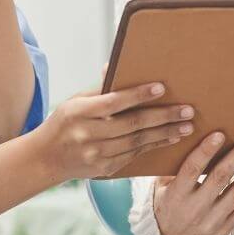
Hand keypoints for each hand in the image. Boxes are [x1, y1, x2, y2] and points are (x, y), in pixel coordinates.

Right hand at [40, 81, 195, 181]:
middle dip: (163, 117)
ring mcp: (97, 155)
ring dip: (165, 134)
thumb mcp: (75, 101)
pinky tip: (170, 139)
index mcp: (80, 113)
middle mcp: (88, 135)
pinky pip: (135, 156)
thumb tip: (114, 65)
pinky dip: (154, 146)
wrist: (46, 158)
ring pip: (138, 142)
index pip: (114, 102)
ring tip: (187, 126)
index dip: (138, 95)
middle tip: (187, 111)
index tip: (161, 88)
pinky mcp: (105, 169)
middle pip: (132, 125)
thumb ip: (99, 89)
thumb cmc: (64, 122)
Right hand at [153, 132, 233, 234]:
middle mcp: (195, 208)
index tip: (219, 134)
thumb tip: (192, 135)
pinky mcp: (226, 228)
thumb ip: (174, 167)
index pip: (191, 170)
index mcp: (177, 195)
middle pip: (220, 178)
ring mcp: (213, 220)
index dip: (205, 152)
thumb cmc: (168, 205)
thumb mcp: (162, 187)